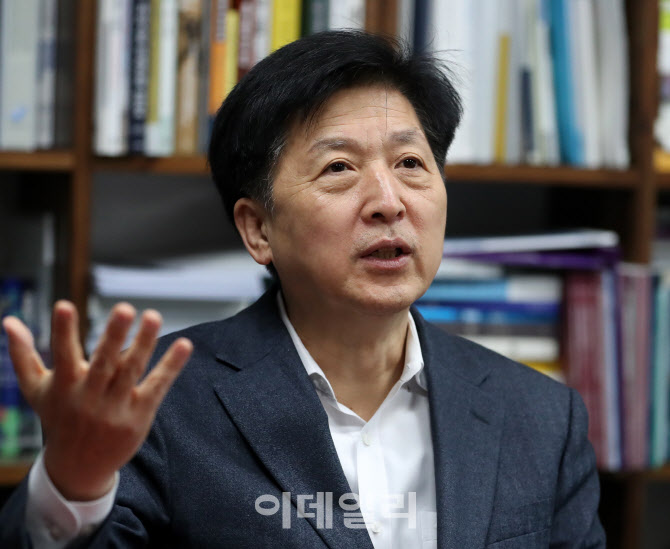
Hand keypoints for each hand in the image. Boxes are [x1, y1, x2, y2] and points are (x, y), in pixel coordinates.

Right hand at [2, 300, 191, 500]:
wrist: (79, 467)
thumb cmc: (58, 418)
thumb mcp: (36, 390)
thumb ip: (23, 355)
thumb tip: (9, 320)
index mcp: (64, 386)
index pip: (63, 354)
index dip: (63, 331)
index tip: (63, 305)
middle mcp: (90, 396)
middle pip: (104, 362)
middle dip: (113, 335)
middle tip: (124, 308)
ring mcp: (116, 406)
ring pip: (132, 370)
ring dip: (144, 343)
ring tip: (153, 316)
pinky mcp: (140, 413)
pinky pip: (157, 386)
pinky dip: (171, 366)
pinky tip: (184, 345)